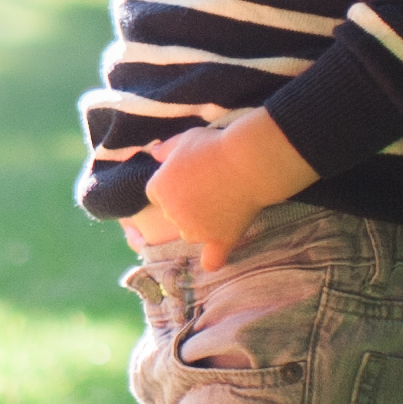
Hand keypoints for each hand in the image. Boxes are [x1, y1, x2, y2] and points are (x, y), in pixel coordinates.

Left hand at [141, 110, 313, 271]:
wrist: (247, 161)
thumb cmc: (214, 146)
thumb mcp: (185, 140)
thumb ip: (167, 148)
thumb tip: (155, 152)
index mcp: (159, 188)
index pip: (156, 194)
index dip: (173, 186)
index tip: (190, 178)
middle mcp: (171, 213)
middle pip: (171, 215)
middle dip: (185, 204)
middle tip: (210, 187)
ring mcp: (195, 229)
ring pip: (189, 234)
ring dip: (199, 226)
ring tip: (220, 206)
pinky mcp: (219, 239)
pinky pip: (211, 258)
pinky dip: (212, 260)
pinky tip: (213, 263)